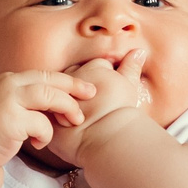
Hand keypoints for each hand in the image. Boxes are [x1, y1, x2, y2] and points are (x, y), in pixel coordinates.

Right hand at [0, 70, 93, 167]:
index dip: (68, 80)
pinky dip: (46, 135)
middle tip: (92, 96)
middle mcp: (8, 85)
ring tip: (73, 122)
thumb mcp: (7, 107)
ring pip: (49, 97)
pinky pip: (42, 124)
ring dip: (66, 109)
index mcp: (8, 80)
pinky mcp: (10, 120)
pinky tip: (37, 143)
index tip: (86, 88)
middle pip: (50, 80)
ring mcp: (8, 101)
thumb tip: (56, 101)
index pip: (44, 75)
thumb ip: (26, 100)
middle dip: (75, 88)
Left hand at [46, 50, 151, 167]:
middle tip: (89, 108)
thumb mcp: (129, 86)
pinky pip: (48, 115)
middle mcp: (73, 77)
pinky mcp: (50, 115)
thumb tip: (139, 51)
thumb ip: (131, 67)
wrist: (109, 136)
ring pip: (56, 95)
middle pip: (70, 79)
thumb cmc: (122, 112)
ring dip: (62, 104)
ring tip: (79, 121)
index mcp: (93, 67)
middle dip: (75, 91)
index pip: (90, 67)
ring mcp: (59, 94)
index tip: (101, 96)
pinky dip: (54, 121)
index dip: (95, 81)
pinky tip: (66, 131)